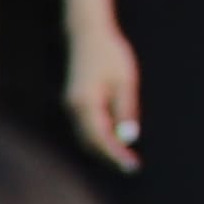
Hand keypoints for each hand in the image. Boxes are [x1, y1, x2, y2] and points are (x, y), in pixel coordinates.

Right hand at [66, 16, 142, 168]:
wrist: (87, 35)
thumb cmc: (110, 55)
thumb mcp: (124, 81)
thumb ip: (125, 109)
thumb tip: (128, 137)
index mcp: (86, 103)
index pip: (101, 138)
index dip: (115, 154)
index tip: (132, 166)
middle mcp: (73, 108)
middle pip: (90, 142)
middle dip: (109, 156)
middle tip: (131, 167)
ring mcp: (71, 106)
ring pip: (86, 136)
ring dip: (103, 149)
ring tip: (125, 159)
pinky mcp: (74, 103)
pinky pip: (85, 127)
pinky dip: (98, 138)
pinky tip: (114, 143)